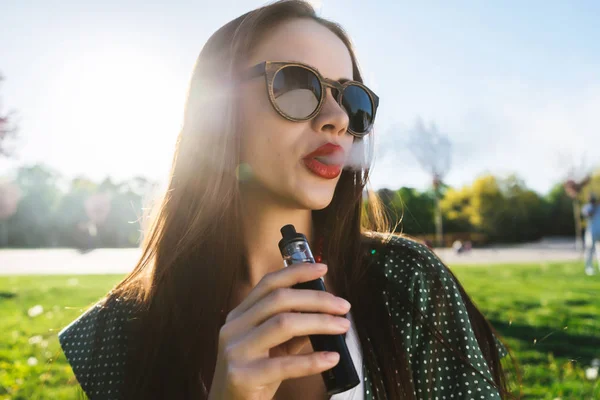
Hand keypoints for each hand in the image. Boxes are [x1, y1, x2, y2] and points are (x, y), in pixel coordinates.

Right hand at [208, 263, 350, 399]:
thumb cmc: (251, 378)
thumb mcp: (269, 348)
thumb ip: (291, 330)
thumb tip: (323, 313)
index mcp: (239, 316)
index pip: (268, 283)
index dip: (296, 272)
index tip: (323, 269)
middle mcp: (234, 328)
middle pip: (279, 299)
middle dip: (317, 299)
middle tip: (343, 306)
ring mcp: (236, 351)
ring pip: (283, 324)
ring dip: (319, 322)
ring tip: (342, 327)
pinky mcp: (242, 376)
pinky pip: (284, 364)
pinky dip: (312, 360)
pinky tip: (332, 358)